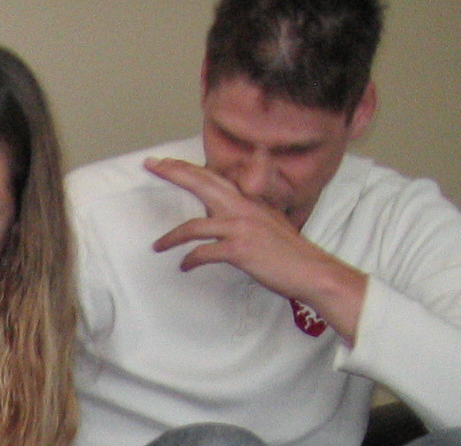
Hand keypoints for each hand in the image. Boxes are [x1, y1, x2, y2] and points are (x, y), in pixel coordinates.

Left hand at [144, 157, 365, 342]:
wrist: (310, 269)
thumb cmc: (288, 251)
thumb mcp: (269, 220)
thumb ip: (247, 211)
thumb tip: (225, 213)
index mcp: (249, 199)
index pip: (214, 176)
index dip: (188, 167)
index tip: (165, 161)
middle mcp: (244, 207)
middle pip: (202, 183)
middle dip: (174, 172)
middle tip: (151, 165)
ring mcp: (241, 228)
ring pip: (195, 226)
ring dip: (171, 237)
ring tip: (157, 246)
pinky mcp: (239, 250)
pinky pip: (204, 253)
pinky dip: (190, 260)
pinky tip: (184, 265)